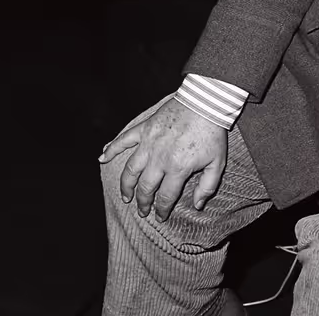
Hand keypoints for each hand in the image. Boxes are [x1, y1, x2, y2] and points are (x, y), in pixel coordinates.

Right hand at [99, 98, 227, 221]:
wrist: (205, 102)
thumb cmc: (213, 132)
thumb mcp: (217, 162)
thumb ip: (207, 186)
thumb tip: (197, 206)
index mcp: (177, 168)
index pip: (165, 197)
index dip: (162, 210)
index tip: (160, 216)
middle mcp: (160, 158)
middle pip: (145, 187)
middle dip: (143, 202)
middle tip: (142, 210)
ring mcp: (149, 142)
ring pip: (131, 170)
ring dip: (126, 185)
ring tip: (125, 196)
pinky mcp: (145, 128)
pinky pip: (124, 140)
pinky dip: (111, 149)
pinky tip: (101, 158)